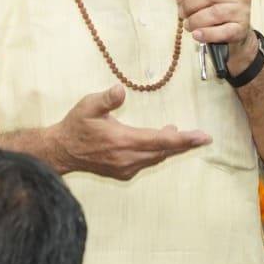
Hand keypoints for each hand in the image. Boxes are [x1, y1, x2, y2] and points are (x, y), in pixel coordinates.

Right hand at [48, 86, 209, 181]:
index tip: (203, 137)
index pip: (161, 140)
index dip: (184, 139)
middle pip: (164, 151)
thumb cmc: (76, 126)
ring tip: (180, 134)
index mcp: (123, 141)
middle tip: (202, 137)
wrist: (61, 152)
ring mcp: (126, 168)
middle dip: (184, 143)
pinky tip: (159, 142)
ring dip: (170, 147)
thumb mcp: (87, 106)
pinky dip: (157, 152)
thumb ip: (106, 99)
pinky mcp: (123, 172)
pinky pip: (147, 162)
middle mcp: (127, 158)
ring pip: (157, 157)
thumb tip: (120, 91)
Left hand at [164, 0, 255, 71]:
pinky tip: (197, 34)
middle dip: (189, 5)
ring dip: (195, 20)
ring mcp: (242, 11)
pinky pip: (221, 31)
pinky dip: (206, 34)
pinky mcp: (240, 29)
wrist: (235, 33)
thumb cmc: (216, 9)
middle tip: (182, 13)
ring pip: (214, 13)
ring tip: (189, 25)